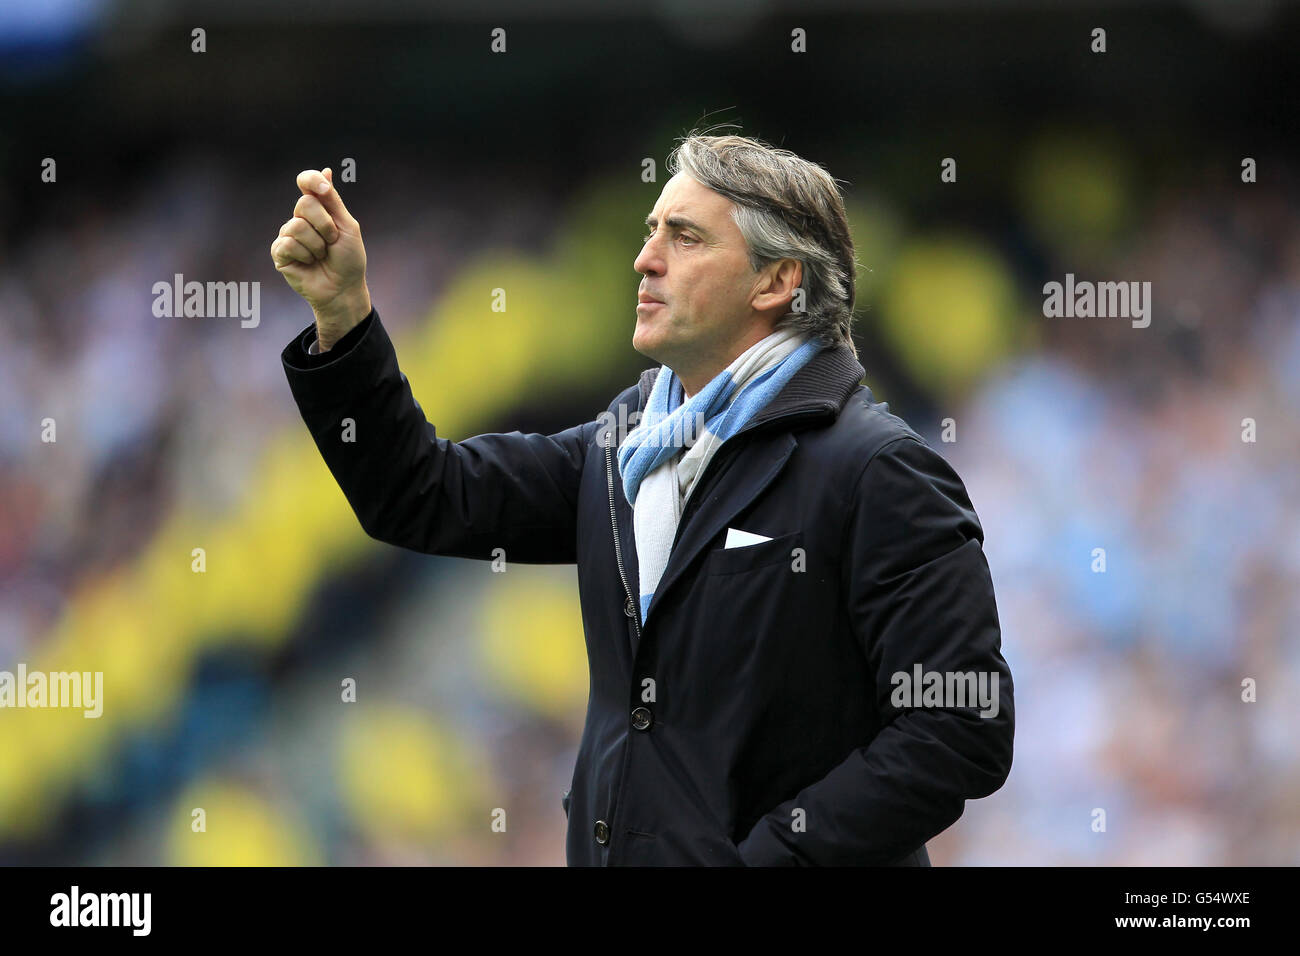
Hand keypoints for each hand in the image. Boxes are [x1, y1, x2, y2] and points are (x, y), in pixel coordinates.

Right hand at [271, 167, 370, 349]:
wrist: (344, 288)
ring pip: (297, 226)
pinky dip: (304, 255)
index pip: (306, 181)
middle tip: (332, 242)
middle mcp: (300, 218)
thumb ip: (333, 200)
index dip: (312, 181)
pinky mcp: (280, 253)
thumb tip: (327, 170)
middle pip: (304, 204)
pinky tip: (309, 263)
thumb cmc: (349, 259)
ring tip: (321, 256)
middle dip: (326, 225)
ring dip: (317, 245)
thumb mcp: (347, 226)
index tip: (325, 190)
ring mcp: (288, 235)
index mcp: (318, 208)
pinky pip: (287, 243)